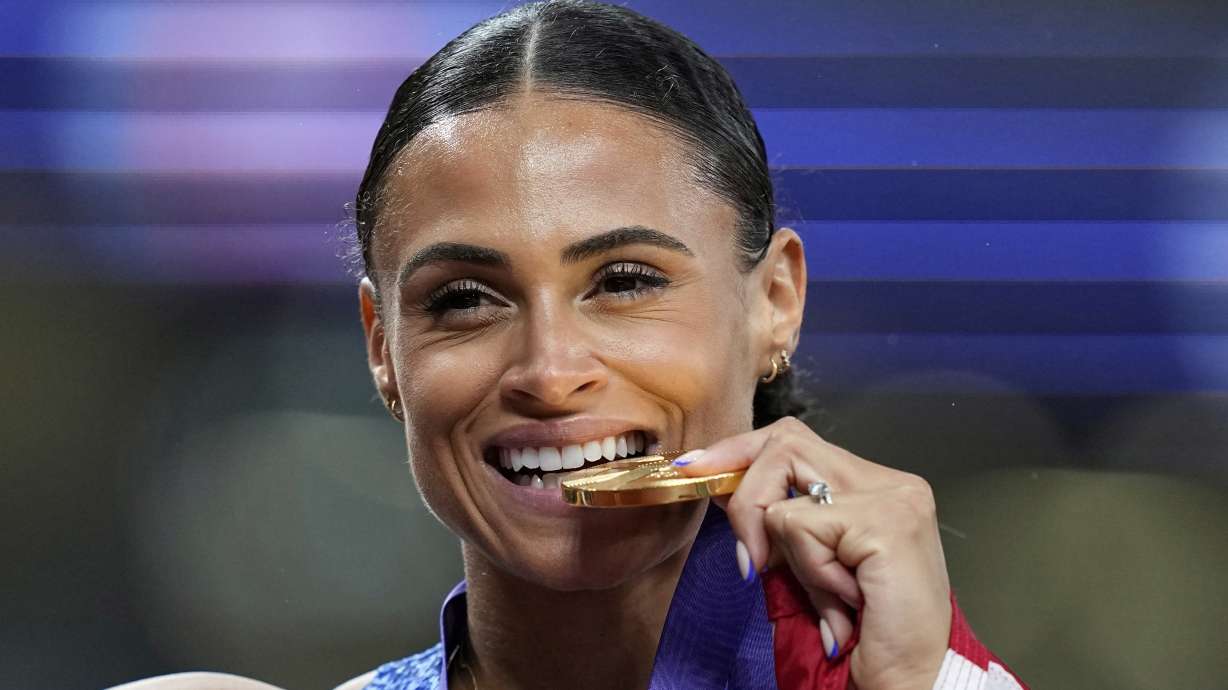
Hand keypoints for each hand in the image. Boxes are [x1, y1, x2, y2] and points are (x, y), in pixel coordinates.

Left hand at [675, 417, 951, 689]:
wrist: (914, 682)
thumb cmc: (868, 635)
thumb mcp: (811, 566)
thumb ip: (780, 524)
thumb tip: (722, 487)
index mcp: (875, 486)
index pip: (794, 441)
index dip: (739, 452)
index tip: (696, 468)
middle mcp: (889, 482)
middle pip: (784, 443)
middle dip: (745, 496)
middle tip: (750, 559)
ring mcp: (891, 497)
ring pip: (783, 489)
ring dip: (788, 553)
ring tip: (827, 592)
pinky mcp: (884, 522)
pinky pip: (798, 527)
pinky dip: (809, 571)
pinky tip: (846, 598)